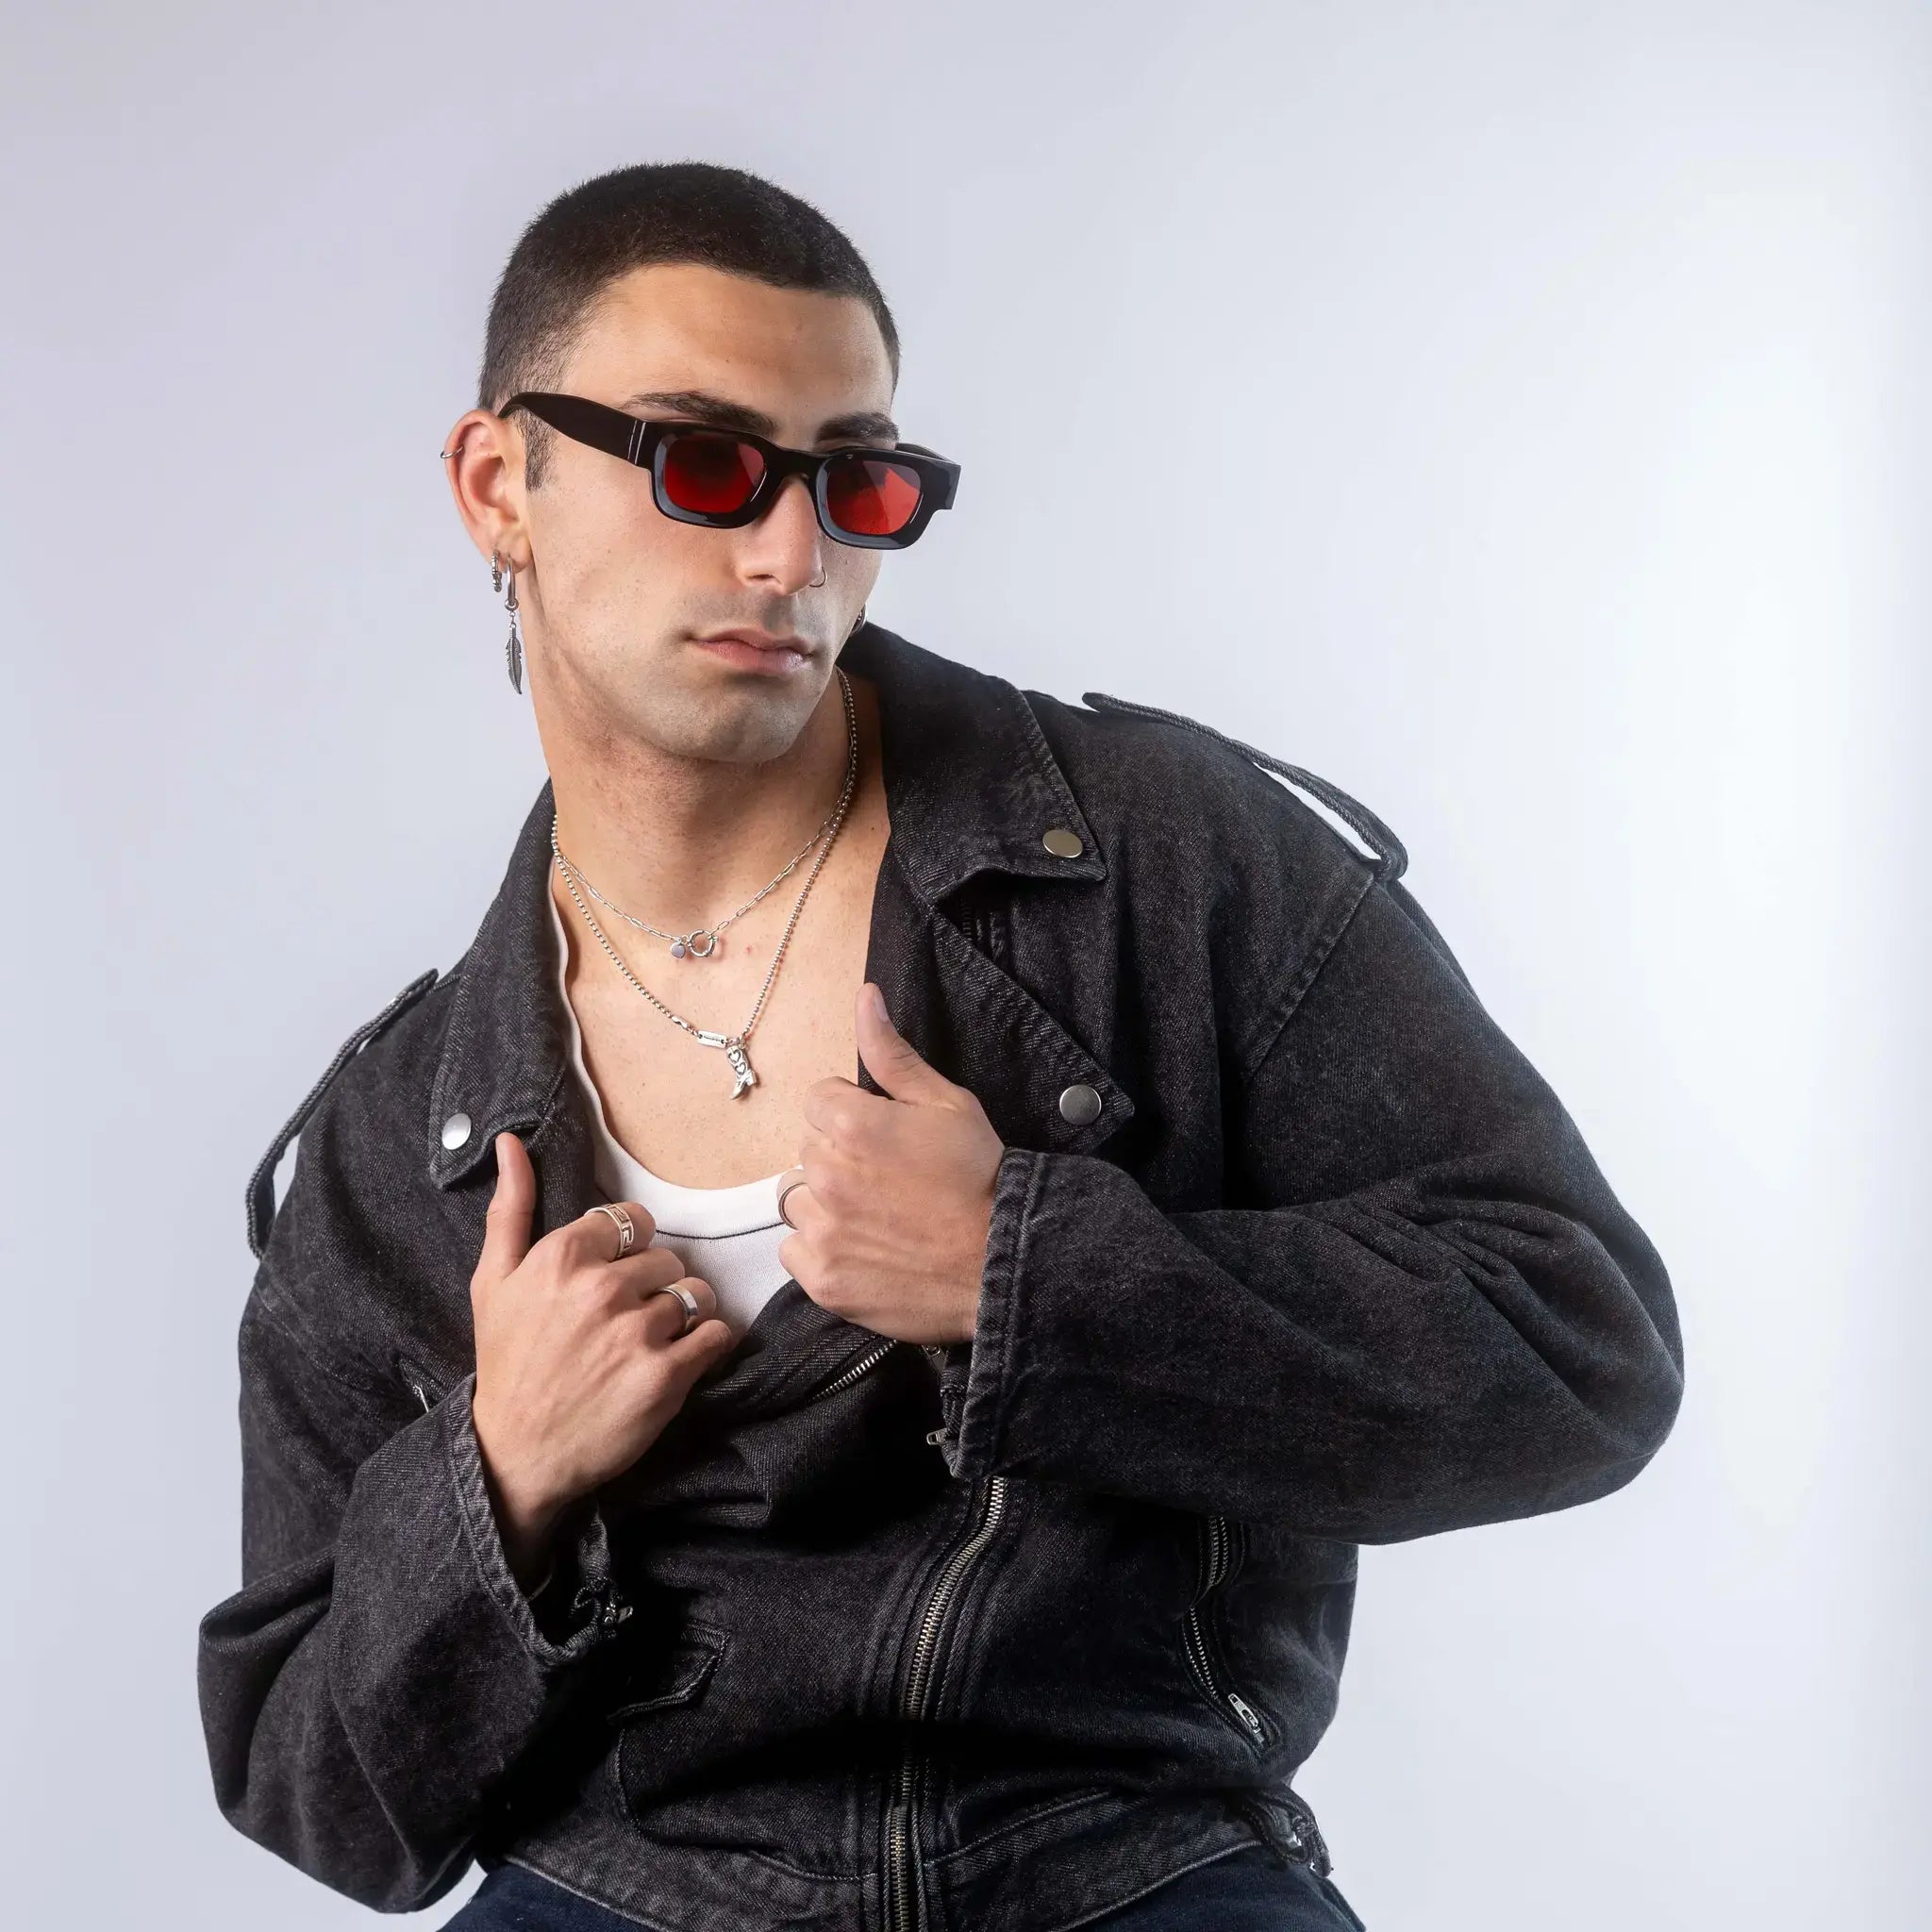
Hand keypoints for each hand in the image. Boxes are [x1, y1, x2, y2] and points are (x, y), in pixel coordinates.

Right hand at [468, 1132, 736, 1584]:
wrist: (516, 1453)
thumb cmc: (506, 1363)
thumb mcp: (493, 1282)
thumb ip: (511, 1208)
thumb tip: (511, 1142)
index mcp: (564, 1256)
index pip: (633, 1220)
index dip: (628, 1249)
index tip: (614, 1277)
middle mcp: (602, 1287)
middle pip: (667, 1257)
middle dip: (655, 1284)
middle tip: (629, 1317)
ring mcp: (637, 1332)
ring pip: (695, 1293)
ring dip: (685, 1314)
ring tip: (656, 1339)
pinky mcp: (667, 1376)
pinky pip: (716, 1335)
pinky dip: (707, 1345)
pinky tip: (679, 1359)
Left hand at [778, 982, 1005, 1346]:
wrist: (1003, 1260)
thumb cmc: (979, 1178)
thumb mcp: (946, 1103)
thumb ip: (893, 1054)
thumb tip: (864, 997)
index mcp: (851, 1125)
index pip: (818, 1100)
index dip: (852, 1113)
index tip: (884, 1135)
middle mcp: (826, 1175)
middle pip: (808, 1149)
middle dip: (839, 1155)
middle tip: (888, 1177)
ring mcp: (822, 1231)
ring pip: (797, 1199)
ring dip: (826, 1202)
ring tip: (876, 1214)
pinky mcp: (822, 1278)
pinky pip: (794, 1251)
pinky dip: (821, 1249)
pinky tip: (864, 1247)